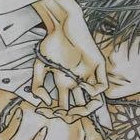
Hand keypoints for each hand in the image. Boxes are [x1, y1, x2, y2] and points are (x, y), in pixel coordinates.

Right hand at [30, 0, 107, 119]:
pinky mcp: (97, 67)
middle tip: (66, 114)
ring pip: (92, 99)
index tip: (49, 112)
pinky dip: (94, 91)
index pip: (63, 104)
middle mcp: (76, 81)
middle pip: (78, 105)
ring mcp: (87, 75)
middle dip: (73, 114)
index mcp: (63, 82)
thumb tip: (45, 103)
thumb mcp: (38, 66)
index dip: (57, 112)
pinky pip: (101, 85)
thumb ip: (38, 86)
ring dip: (88, 107)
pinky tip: (84, 86)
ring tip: (81, 108)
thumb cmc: (51, 43)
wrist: (63, 25)